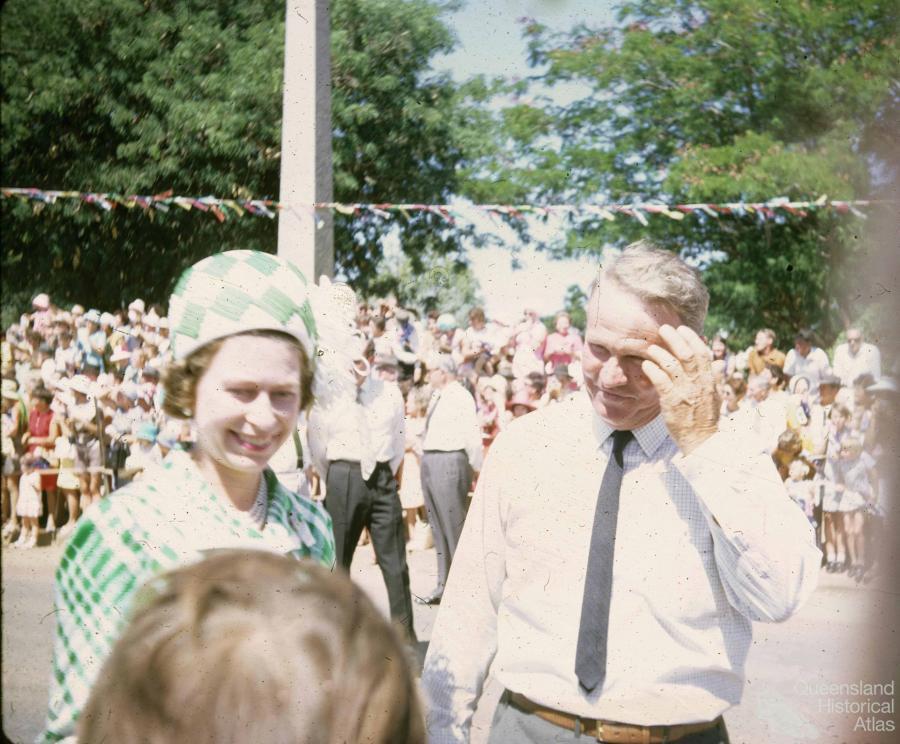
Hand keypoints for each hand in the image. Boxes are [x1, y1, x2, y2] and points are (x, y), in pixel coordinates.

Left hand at [642, 325, 719, 454]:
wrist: (701, 441)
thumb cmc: (706, 418)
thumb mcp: (715, 396)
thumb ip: (714, 378)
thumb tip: (718, 363)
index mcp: (709, 380)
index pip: (702, 353)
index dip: (692, 338)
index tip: (682, 328)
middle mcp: (698, 383)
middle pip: (687, 354)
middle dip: (674, 339)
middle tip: (663, 329)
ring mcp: (685, 392)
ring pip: (672, 365)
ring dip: (660, 353)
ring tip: (650, 348)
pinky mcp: (671, 402)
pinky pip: (661, 382)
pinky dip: (653, 371)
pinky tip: (646, 365)